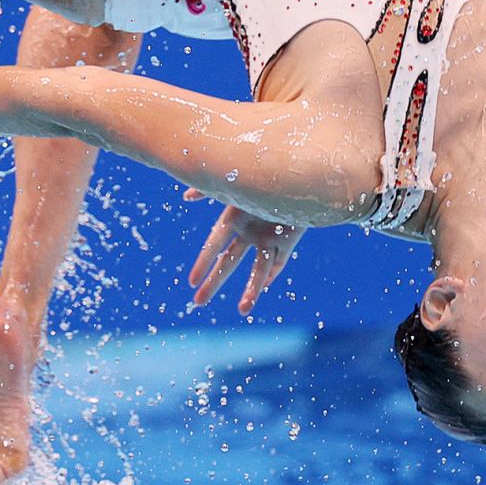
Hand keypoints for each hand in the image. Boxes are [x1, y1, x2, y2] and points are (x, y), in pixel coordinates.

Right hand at [183, 187, 303, 314]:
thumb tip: (185, 197)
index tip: (191, 282)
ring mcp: (268, 238)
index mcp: (233, 217)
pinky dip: (272, 275)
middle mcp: (248, 231)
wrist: (300, 175)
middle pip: (228, 262)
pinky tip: (264, 288)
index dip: (203, 263)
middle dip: (214, 282)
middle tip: (198, 302)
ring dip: (250, 289)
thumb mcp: (234, 181)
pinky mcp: (287, 241)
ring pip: (256, 268)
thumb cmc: (265, 174)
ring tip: (242, 310)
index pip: (213, 245)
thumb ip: (209, 189)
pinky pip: (279, 262)